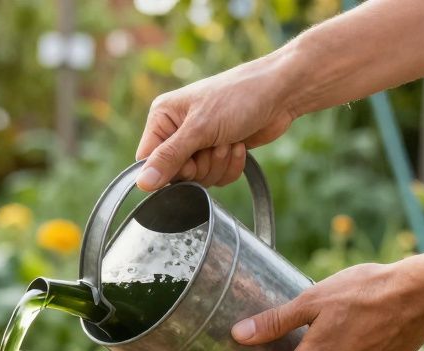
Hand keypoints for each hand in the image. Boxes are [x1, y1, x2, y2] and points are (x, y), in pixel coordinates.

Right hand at [136, 56, 297, 190]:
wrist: (281, 92)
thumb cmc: (239, 98)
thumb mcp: (199, 128)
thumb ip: (169, 157)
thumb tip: (142, 184)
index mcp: (162, 118)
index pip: (148, 161)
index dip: (169, 170)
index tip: (190, 161)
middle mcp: (176, 131)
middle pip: (175, 175)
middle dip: (201, 166)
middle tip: (216, 144)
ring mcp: (198, 143)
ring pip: (198, 179)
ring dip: (219, 165)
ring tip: (230, 140)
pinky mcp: (218, 152)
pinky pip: (216, 178)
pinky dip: (231, 167)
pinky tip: (240, 146)